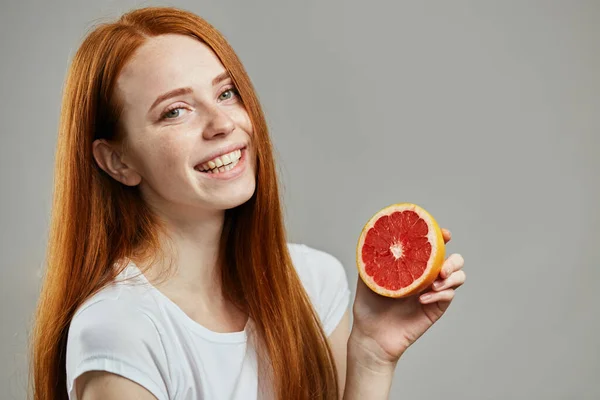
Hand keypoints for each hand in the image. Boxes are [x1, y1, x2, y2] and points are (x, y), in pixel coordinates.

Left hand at [350, 228, 465, 366]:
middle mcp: (427, 275)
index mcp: (413, 263)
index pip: (432, 246)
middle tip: (441, 267)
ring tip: (434, 283)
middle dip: (454, 260)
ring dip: (451, 277)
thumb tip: (373, 238)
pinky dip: (438, 295)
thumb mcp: (367, 276)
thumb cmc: (368, 305)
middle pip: (454, 260)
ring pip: (458, 277)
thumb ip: (372, 258)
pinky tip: (422, 299)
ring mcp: (433, 291)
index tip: (444, 234)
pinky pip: (447, 296)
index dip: (441, 237)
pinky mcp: (436, 308)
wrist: (372, 334)